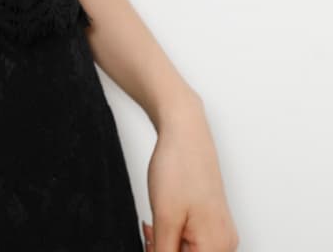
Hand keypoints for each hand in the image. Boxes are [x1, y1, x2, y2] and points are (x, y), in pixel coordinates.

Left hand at [141, 99, 238, 250]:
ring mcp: (221, 232)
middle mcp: (225, 244)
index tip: (150, 241)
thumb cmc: (179, 168)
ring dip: (168, 244)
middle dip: (164, 250)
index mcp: (216, 247)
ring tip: (154, 225)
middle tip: (149, 232)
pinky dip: (175, 235)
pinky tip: (164, 220)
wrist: (185, 133)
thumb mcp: (164, 218)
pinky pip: (194, 241)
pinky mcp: (213, 222)